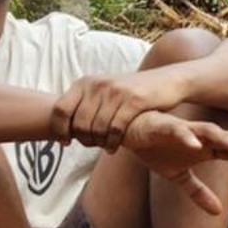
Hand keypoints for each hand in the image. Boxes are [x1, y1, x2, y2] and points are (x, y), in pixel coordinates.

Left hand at [51, 68, 176, 149]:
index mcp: (86, 82)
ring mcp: (116, 92)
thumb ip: (86, 104)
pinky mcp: (134, 101)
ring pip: (96, 128)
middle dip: (84, 140)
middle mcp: (98, 84)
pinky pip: (116, 129)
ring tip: (105, 147)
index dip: (59, 129)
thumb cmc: (133, 91)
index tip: (65, 142)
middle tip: (92, 146)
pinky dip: (113, 142)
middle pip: (78, 123)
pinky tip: (115, 147)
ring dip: (99, 143)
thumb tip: (63, 126)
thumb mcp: (105, 90)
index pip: (60, 109)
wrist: (168, 80)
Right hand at [121, 109, 227, 212]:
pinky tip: (196, 145)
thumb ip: (198, 192)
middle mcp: (197, 136)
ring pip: (206, 131)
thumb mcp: (178, 175)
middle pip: (224, 140)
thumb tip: (218, 212)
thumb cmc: (157, 149)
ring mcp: (182, 129)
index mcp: (203, 147)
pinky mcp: (163, 126)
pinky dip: (187, 137)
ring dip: (223, 139)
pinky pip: (177, 131)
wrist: (129, 133)